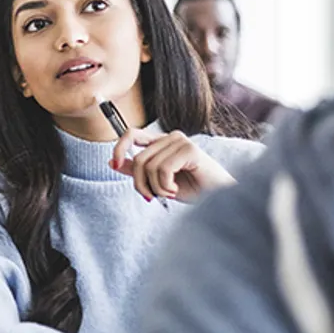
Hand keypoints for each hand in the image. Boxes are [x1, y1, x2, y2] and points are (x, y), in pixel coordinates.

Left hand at [111, 129, 233, 202]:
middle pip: (138, 158)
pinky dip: (165, 185)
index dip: (119, 147)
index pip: (131, 134)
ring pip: (149, 165)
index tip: (114, 164)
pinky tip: (177, 190)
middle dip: (140, 183)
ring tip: (170, 192)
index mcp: (162, 141)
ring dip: (156, 187)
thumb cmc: (194, 189)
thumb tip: (113, 161)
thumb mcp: (158, 181)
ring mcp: (180, 141)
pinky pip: (162, 169)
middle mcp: (171, 137)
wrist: (220, 199)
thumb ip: (137, 170)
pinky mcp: (189, 149)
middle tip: (152, 196)